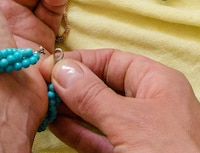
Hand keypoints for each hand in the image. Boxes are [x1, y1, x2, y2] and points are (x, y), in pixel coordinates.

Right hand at [48, 49, 199, 152]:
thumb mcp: (129, 122)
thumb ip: (93, 96)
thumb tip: (63, 69)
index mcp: (159, 82)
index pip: (113, 60)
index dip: (81, 61)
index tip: (48, 67)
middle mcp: (151, 103)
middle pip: (105, 85)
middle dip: (73, 85)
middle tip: (39, 87)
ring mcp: (143, 133)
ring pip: (100, 114)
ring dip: (72, 109)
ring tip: (43, 104)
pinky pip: (101, 139)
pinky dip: (79, 133)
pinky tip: (58, 126)